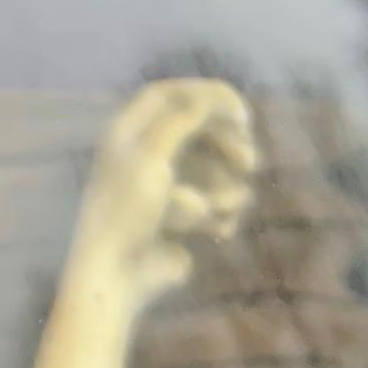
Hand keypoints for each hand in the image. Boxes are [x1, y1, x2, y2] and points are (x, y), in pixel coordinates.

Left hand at [70, 77, 256, 304]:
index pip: (169, 94)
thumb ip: (183, 119)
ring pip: (213, 171)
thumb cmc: (129, 208)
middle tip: (248, 163)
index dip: (205, 95)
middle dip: (226, 146)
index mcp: (128, 131)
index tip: (240, 111)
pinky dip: (219, 215)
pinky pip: (214, 205)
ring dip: (222, 190)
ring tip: (212, 211)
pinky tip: (216, 231)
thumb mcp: (152, 155)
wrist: (118, 273)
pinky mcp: (179, 219)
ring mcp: (164, 187)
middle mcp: (145, 153)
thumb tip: (212, 96)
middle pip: (198, 131)